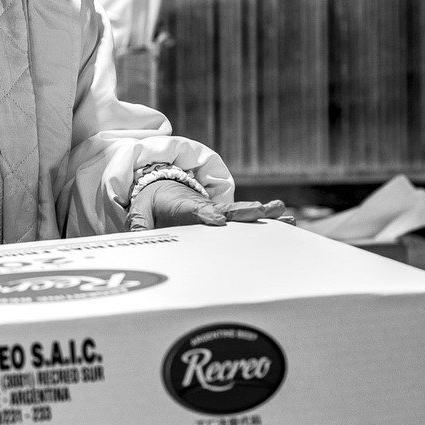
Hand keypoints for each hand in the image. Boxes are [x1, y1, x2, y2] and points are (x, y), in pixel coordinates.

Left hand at [128, 179, 292, 230]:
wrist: (161, 187)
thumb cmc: (152, 202)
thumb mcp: (140, 211)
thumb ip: (139, 224)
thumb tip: (137, 237)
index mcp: (183, 206)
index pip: (196, 211)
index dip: (208, 215)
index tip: (220, 221)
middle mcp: (204, 208)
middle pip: (226, 209)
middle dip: (244, 210)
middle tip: (264, 210)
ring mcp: (216, 212)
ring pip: (241, 213)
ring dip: (263, 213)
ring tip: (285, 214)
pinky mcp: (223, 216)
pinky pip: (245, 219)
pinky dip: (266, 219)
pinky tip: (287, 221)